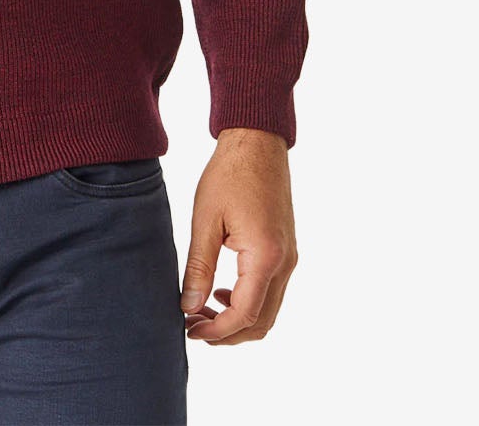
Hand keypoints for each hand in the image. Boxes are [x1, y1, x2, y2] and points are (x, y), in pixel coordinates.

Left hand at [180, 127, 297, 345]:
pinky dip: (248, 301)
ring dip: (238, 319)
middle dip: (227, 333)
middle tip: (193, 326)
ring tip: (202, 310)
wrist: (257, 144)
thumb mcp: (205, 220)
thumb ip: (198, 267)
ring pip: (269, 310)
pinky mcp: (286, 251)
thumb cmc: (228, 175)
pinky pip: (271, 291)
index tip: (189, 330)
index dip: (216, 330)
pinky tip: (221, 290)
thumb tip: (188, 306)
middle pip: (261, 322)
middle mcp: (285, 263)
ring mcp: (290, 258)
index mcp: (266, 256)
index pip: (244, 314)